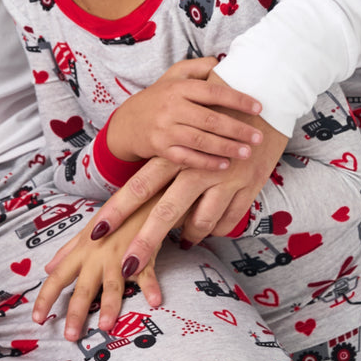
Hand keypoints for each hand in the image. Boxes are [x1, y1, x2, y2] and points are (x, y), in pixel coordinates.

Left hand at [32, 202, 161, 341]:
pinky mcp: (143, 255)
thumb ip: (67, 252)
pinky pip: (147, 273)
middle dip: (76, 312)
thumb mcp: (86, 232)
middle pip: (84, 287)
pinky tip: (155, 301)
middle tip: (70, 336)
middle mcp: (98, 257)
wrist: (140, 197)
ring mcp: (120, 257)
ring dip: (110, 304)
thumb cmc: (112, 217)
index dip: (46, 298)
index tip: (37, 318)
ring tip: (105, 325)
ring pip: (113, 284)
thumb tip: (47, 269)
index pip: (58, 277)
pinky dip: (151, 286)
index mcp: (82, 252)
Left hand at [89, 75, 287, 272]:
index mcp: (175, 152)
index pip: (139, 185)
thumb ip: (166, 149)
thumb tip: (146, 177)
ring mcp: (223, 179)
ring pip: (200, 222)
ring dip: (189, 234)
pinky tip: (211, 228)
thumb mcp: (186, 122)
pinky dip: (217, 229)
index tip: (97, 232)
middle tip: (125, 267)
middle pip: (164, 211)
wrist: (264, 94)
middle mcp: (195, 168)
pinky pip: (228, 221)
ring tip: (185, 238)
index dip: (117, 209)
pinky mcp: (248, 186)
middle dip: (143, 242)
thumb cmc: (218, 107)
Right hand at [106, 56, 263, 168]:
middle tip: (258, 137)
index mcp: (178, 87)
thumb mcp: (174, 75)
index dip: (238, 99)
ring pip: (202, 141)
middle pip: (210, 119)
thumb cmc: (159, 97)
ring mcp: (165, 130)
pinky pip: (188, 158)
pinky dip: (208, 163)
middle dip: (238, 129)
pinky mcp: (161, 149)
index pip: (213, 92)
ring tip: (247, 152)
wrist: (127, 123)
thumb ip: (199, 67)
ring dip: (227, 148)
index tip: (259, 107)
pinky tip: (225, 165)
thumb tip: (225, 62)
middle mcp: (172, 108)